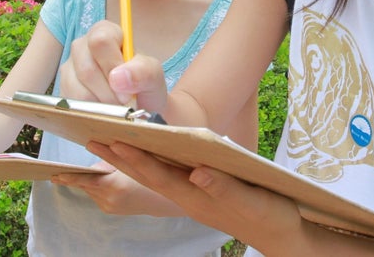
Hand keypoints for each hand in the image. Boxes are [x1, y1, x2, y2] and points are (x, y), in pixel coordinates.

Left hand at [50, 161, 184, 216]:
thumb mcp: (130, 164)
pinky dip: (98, 186)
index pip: (86, 180)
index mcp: (114, 185)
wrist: (159, 200)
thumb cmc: (148, 175)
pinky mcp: (110, 210)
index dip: (70, 178)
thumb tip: (93, 155)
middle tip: (64, 171)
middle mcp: (109, 199)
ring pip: (91, 189)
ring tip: (102, 172)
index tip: (56, 175)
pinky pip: (97, 194)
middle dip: (82, 175)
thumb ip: (110, 159)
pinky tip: (107, 181)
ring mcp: (109, 206)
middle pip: (87, 184)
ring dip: (92, 180)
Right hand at [58, 20, 167, 113]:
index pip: (100, 40)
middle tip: (125, 101)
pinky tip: (104, 110)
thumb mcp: (153, 76)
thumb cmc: (144, 86)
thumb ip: (144, 71)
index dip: (113, 65)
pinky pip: (72, 105)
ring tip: (116, 106)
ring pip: (78, 91)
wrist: (139, 108)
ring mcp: (69, 68)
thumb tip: (117, 77)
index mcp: (105, 32)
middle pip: (87, 69)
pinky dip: (91, 113)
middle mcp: (82, 46)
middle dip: (109, 92)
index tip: (127, 85)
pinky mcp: (62, 90)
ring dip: (101, 105)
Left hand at [86, 141, 306, 252]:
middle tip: (91, 137)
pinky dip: (148, 166)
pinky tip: (140, 156)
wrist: (282, 235)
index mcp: (198, 196)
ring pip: (154, 178)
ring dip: (127, 162)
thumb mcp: (253, 200)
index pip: (159, 175)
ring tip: (104, 145)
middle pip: (148, 176)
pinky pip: (166, 180)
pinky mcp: (199, 196)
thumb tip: (198, 172)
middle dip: (119, 158)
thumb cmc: (270, 214)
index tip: (114, 140)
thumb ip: (224, 188)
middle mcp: (189, 198)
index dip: (136, 158)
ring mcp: (192, 198)